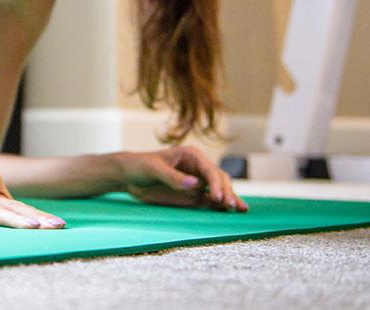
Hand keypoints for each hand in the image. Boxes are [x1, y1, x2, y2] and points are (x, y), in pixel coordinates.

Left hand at [112, 146, 248, 211]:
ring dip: (230, 199)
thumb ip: (173, 177)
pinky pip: (211, 201)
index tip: (219, 198)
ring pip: (219, 191)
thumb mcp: (154, 170)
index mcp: (192, 156)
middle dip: (227, 192)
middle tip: (231, 206)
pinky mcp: (193, 195)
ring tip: (241, 210)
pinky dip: (221, 206)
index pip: (210, 170)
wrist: (128, 175)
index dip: (216, 184)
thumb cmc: (140, 166)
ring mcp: (197, 182)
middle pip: (219, 180)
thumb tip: (196, 184)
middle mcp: (198, 168)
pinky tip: (232, 212)